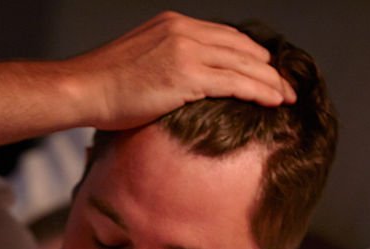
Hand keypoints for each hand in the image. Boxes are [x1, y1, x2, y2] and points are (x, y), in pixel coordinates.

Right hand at [66, 12, 295, 129]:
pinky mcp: (186, 75)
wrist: (81, 89)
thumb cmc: (101, 87)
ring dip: (270, 81)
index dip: (250, 54)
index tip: (264, 71)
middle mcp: (183, 31)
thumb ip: (165, 65)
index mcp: (173, 25)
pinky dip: (259, 91)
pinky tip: (274, 101)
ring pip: (243, 64)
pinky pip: (234, 83)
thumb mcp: (138, 64)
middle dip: (266, 67)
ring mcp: (185, 51)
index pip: (224, 36)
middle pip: (240, 46)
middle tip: (284, 85)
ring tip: (288, 97)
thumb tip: (180, 89)